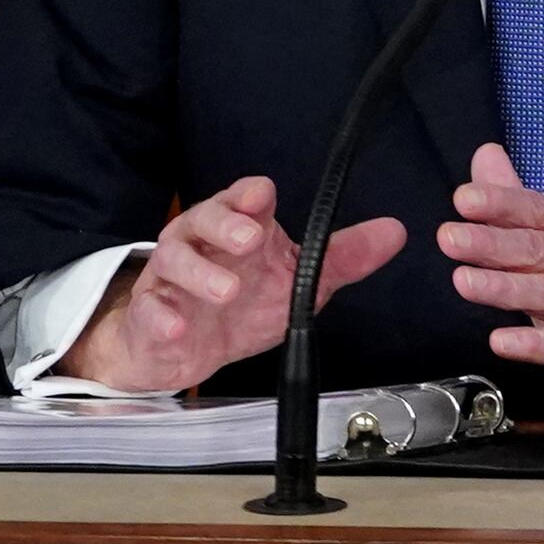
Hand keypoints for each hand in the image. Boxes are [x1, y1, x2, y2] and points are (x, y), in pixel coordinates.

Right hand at [60, 173, 403, 394]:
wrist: (181, 347)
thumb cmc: (239, 302)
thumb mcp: (294, 279)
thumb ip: (342, 257)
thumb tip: (394, 231)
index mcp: (236, 227)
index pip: (241, 199)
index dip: (251, 196)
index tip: (265, 197)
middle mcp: (200, 243)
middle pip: (203, 218)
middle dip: (225, 223)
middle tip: (249, 237)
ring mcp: (171, 278)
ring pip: (175, 260)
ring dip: (200, 272)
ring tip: (227, 290)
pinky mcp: (150, 313)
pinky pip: (150, 310)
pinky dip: (162, 316)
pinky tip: (178, 324)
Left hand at [440, 142, 543, 426]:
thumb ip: (519, 202)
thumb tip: (485, 155)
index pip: (538, 210)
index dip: (502, 203)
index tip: (464, 199)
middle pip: (538, 249)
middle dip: (492, 243)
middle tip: (449, 238)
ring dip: (504, 287)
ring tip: (463, 282)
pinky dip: (532, 343)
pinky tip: (501, 341)